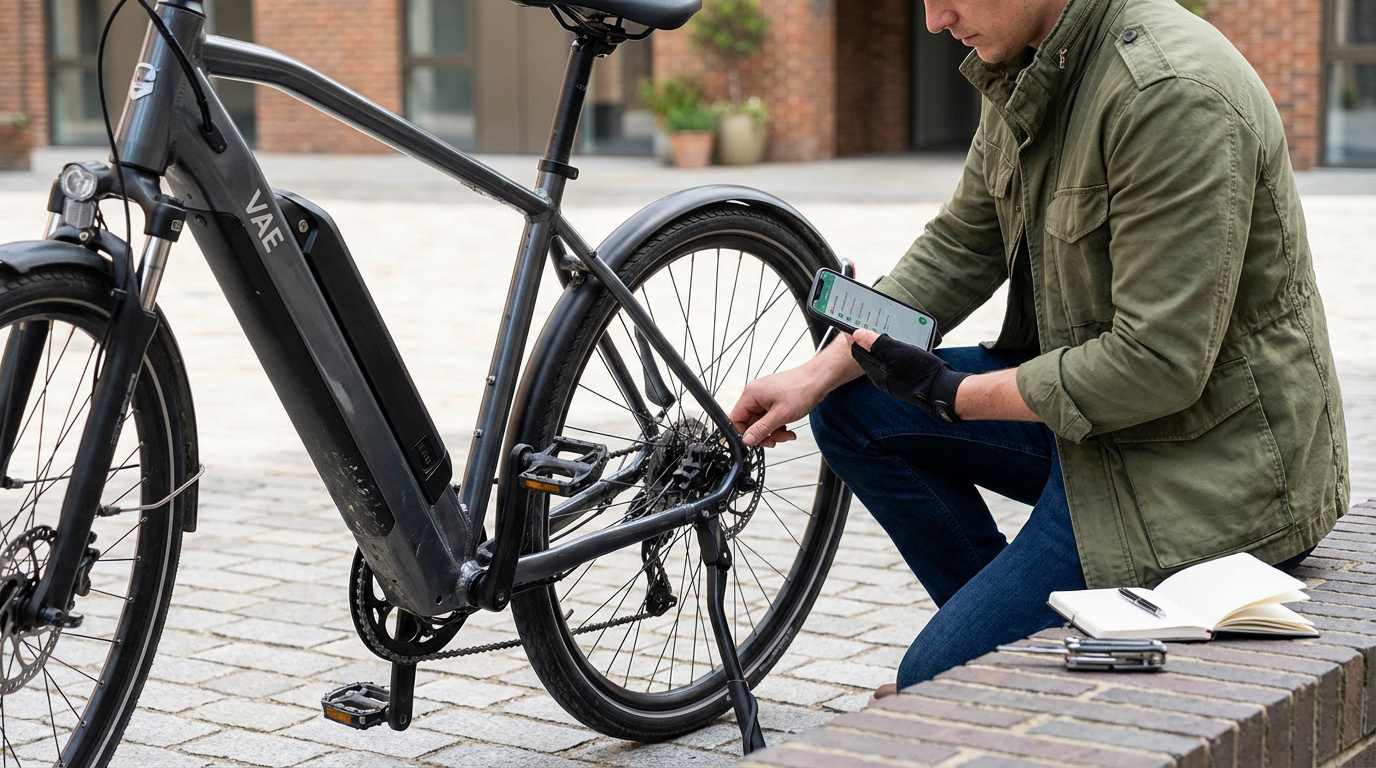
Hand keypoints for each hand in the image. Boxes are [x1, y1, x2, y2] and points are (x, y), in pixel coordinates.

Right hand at [730, 366, 825, 447]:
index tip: (754, 443)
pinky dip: (778, 427)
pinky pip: (769, 419)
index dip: (743, 434)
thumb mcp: (780, 415)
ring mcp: (764, 398)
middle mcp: (755, 394)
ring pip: (760, 423)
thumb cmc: (802, 390)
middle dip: (763, 434)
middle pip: (749, 423)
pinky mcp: (773, 401)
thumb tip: (746, 440)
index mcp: (751, 394)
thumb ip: (761, 429)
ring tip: (787, 434)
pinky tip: (788, 429)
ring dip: (773, 432)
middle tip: (775, 441)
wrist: (819, 380)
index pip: (735, 418)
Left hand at [851, 329, 969, 422]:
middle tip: (879, 324)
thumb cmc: (918, 371)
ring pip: (885, 358)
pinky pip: (897, 363)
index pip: (859, 352)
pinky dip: (898, 352)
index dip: (860, 337)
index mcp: (875, 372)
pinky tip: (906, 345)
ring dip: (887, 345)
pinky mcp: (907, 379)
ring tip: (894, 331)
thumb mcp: (895, 352)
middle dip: (873, 340)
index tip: (864, 323)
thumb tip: (856, 333)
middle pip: (871, 355)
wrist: (942, 389)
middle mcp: (882, 378)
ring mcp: (895, 380)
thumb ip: (875, 343)